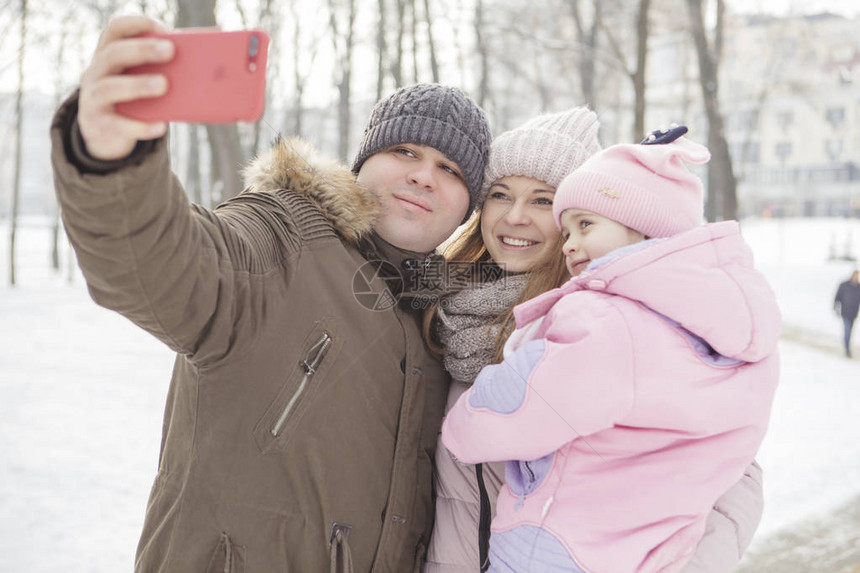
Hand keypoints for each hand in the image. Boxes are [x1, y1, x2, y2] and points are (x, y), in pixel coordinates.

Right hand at [78, 15, 174, 160]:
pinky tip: (161, 126)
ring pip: (109, 88)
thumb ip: (157, 70)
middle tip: (170, 50)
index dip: (137, 24)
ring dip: (138, 85)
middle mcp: (95, 73)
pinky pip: (119, 125)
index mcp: (107, 55)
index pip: (115, 29)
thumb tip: (199, 68)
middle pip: (113, 54)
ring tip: (164, 85)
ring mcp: (93, 99)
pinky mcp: (100, 126)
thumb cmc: (131, 100)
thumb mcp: (137, 80)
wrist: (104, 135)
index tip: (162, 28)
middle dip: (142, 50)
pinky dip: (141, 126)